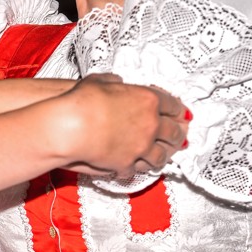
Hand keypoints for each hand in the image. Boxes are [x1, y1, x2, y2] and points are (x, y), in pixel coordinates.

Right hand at [64, 73, 188, 178]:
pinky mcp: (128, 164)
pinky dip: (136, 169)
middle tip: (179, 137)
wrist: (71, 126)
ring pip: (160, 156)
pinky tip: (134, 168)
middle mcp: (151, 124)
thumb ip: (113, 82)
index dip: (178, 110)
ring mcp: (141, 146)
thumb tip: (116, 81)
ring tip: (161, 158)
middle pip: (173, 132)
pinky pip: (137, 169)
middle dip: (177, 135)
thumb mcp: (100, 81)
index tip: (180, 114)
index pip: (173, 105)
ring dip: (161, 156)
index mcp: (148, 99)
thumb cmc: (83, 100)